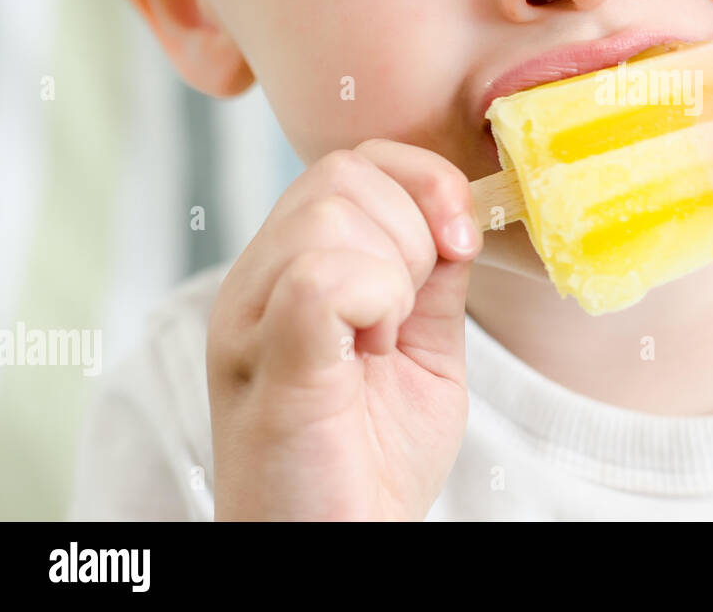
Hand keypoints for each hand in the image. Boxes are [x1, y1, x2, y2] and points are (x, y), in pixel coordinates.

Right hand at [206, 139, 480, 519]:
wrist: (338, 549)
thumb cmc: (372, 463)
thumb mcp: (422, 352)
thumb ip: (432, 282)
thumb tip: (459, 217)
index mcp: (292, 273)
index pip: (354, 162)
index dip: (423, 182)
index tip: (459, 245)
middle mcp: (258, 283)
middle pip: (344, 173)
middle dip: (411, 230)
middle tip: (404, 316)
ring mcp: (253, 317)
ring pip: (332, 212)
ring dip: (392, 273)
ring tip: (377, 344)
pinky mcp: (268, 358)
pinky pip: (321, 272)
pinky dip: (373, 299)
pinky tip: (368, 352)